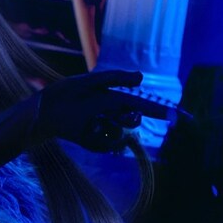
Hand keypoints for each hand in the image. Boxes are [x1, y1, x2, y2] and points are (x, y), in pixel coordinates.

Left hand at [34, 70, 172, 151]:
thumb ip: (115, 78)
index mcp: (114, 99)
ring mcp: (104, 130)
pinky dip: (101, 140)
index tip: (179, 117)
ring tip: (89, 122)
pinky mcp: (94, 142)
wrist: (43, 111)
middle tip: (112, 114)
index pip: (141, 105)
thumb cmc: (67, 93)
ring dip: (109, 129)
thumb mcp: (90, 82)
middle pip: (132, 120)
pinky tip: (85, 131)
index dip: (160, 111)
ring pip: (120, 135)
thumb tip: (141, 77)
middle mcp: (113, 116)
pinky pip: (108, 145)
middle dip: (129, 118)